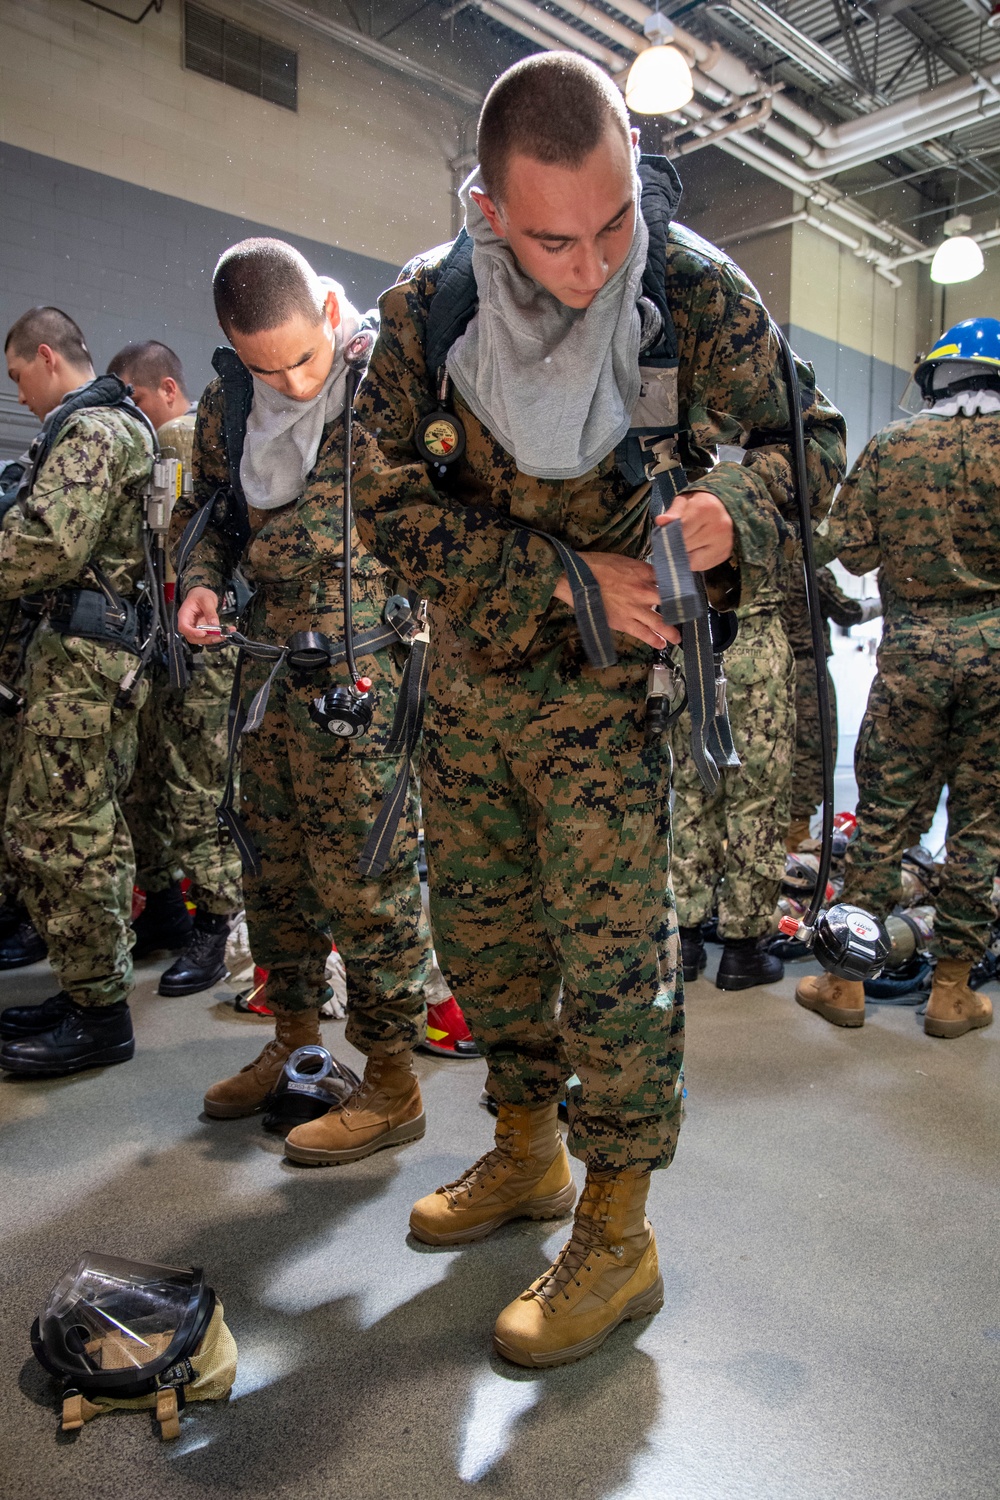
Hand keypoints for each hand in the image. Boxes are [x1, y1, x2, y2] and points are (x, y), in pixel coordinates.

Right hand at [177, 586, 221, 644]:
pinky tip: (225, 633)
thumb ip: (210, 612)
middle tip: (218, 636)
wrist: (202, 594)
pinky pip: (207, 636)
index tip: (203, 634)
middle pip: (192, 637)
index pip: (183, 627)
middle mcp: (188, 623)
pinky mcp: (202, 630)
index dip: (192, 633)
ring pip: (200, 639)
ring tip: (223, 636)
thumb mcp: (206, 599)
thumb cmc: (201, 595)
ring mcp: (195, 628)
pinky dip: (216, 637)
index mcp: (184, 614)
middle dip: (205, 639)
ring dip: (212, 640)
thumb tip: (215, 624)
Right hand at [553, 553, 679, 649]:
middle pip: (670, 602)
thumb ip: (641, 569)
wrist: (576, 578)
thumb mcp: (624, 560)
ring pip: (660, 621)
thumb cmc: (597, 565)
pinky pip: (643, 633)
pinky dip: (653, 639)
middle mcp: (644, 591)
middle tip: (687, 615)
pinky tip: (661, 644)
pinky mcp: (624, 621)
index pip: (670, 580)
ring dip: (671, 631)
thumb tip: (653, 575)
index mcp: (644, 572)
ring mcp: (635, 608)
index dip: (680, 586)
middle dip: (680, 609)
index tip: (687, 592)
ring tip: (677, 638)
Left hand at [655, 490, 733, 571]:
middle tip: (671, 540)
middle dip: (674, 545)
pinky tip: (693, 550)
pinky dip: (692, 561)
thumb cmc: (701, 504)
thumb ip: (673, 513)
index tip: (662, 535)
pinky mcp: (724, 555)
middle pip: (685, 546)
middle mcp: (719, 527)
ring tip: (683, 545)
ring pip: (691, 559)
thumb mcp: (685, 501)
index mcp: (707, 509)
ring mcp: (724, 543)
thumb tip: (661, 521)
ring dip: (683, 555)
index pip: (680, 530)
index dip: (668, 535)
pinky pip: (700, 566)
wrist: (726, 509)